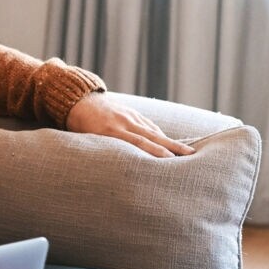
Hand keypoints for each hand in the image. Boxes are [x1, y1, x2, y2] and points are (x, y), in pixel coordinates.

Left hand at [66, 92, 194, 157]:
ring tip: (189, 152)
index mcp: (110, 130)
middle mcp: (123, 122)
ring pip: (153, 130)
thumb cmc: (78, 126)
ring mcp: (129, 116)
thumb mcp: (84, 138)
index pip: (137, 142)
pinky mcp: (132, 113)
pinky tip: (171, 144)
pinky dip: (160, 135)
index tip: (169, 161)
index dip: (154, 151)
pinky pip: (149, 125)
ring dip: (171, 142)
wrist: (78, 99)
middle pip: (151, 137)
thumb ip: (98, 150)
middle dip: (171, 147)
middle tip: (190, 156)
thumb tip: (109, 169)